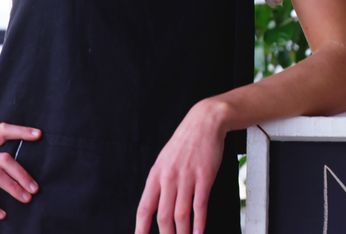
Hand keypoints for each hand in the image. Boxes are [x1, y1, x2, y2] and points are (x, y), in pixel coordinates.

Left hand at [135, 100, 228, 233]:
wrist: (204, 123)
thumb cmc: (185, 142)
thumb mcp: (164, 160)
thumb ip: (160, 181)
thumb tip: (156, 203)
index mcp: (156, 175)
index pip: (145, 207)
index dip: (141, 228)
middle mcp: (169, 178)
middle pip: (164, 215)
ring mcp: (187, 178)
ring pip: (181, 213)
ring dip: (183, 232)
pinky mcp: (204, 177)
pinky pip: (200, 204)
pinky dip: (199, 221)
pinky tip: (199, 231)